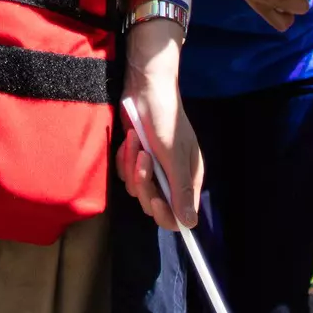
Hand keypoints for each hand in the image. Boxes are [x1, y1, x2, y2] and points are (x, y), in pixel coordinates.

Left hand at [114, 19, 200, 228]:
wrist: (145, 87)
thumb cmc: (166, 118)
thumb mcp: (174, 155)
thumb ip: (180, 190)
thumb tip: (189, 225)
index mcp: (188, 178)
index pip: (178, 214)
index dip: (165, 214)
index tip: (154, 199)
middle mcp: (171, 177)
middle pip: (152, 203)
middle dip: (144, 181)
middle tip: (144, 159)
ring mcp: (152, 168)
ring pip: (135, 188)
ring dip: (132, 164)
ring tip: (137, 140)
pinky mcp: (134, 158)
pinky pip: (124, 173)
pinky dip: (124, 157)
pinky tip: (130, 138)